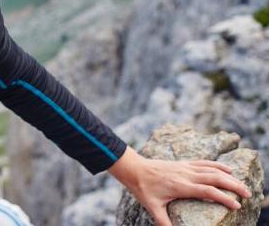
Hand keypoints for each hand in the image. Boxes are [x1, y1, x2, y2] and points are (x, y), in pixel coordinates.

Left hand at [109, 147, 251, 225]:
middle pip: (215, 178)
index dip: (223, 198)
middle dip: (233, 186)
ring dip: (229, 176)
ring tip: (243, 184)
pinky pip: (204, 163)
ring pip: (212, 169)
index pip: (207, 191)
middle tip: (248, 194)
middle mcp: (186, 175)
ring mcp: (185, 167)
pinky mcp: (183, 163)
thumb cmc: (143, 189)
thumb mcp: (152, 208)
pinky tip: (228, 169)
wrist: (134, 169)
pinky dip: (218, 165)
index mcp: (181, 186)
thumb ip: (163, 222)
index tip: (236, 206)